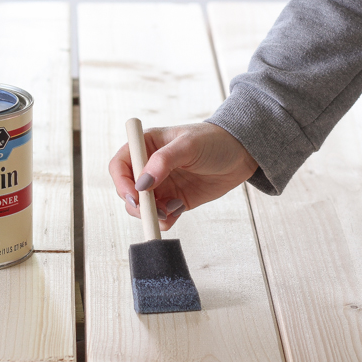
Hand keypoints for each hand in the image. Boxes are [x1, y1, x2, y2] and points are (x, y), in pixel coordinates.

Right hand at [109, 122, 257, 229]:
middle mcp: (149, 167)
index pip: (120, 165)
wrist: (241, 154)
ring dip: (152, 214)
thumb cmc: (214, 140)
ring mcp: (161, 185)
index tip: (135, 195)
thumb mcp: (189, 145)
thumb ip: (164, 161)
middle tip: (155, 210)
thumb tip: (142, 184)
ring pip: (142, 207)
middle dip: (137, 204)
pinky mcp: (174, 201)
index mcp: (146, 146)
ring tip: (173, 209)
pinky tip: (179, 210)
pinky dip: (165, 220)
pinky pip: (161, 216)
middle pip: (128, 191)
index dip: (122, 182)